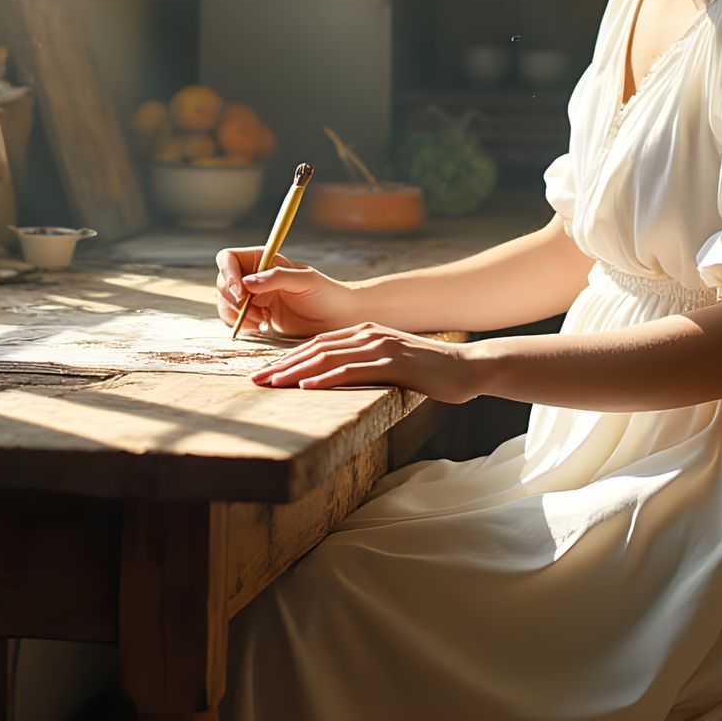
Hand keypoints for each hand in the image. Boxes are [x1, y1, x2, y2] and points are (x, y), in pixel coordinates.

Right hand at [214, 247, 361, 337]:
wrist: (336, 319)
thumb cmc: (326, 294)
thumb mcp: (305, 281)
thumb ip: (277, 278)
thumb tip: (247, 282)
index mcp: (263, 260)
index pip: (229, 258)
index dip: (228, 274)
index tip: (241, 292)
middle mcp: (254, 276)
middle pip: (222, 282)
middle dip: (234, 300)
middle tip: (258, 312)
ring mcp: (252, 297)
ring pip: (224, 303)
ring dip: (238, 315)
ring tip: (263, 321)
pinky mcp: (254, 316)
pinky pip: (233, 320)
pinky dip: (241, 325)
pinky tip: (263, 327)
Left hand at [249, 322, 482, 403]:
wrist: (466, 367)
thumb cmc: (429, 371)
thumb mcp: (390, 363)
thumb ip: (364, 365)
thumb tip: (336, 381)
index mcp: (364, 332)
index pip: (316, 344)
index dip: (287, 359)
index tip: (264, 375)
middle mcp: (367, 334)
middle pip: (314, 348)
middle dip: (281, 366)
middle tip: (255, 382)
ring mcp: (379, 346)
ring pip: (326, 357)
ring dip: (295, 372)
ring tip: (271, 385)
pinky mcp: (392, 363)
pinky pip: (352, 370)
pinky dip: (326, 378)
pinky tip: (307, 387)